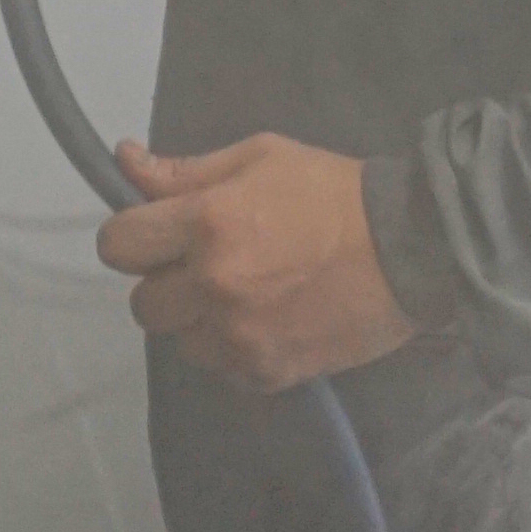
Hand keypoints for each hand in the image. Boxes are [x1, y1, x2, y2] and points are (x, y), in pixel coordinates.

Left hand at [97, 135, 416, 389]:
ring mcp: (239, 336)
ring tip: (244, 293)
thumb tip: (123, 160)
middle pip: (142, 302)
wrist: (413, 249)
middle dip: (167, 281)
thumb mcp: (259, 158)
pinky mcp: (265, 372)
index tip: (158, 233)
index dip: (132, 236)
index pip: (117, 245)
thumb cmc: (332, 192)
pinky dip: (231, 347)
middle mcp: (215, 285)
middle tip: (208, 263)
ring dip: (198, 318)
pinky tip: (267, 319)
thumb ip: (184, 171)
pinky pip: (218, 367)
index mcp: (208, 224)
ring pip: (178, 339)